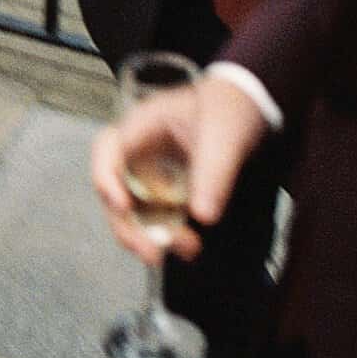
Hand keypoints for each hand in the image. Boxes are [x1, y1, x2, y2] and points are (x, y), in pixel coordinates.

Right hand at [91, 74, 265, 264]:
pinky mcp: (164, 187)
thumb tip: (202, 217)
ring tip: (187, 249)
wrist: (248, 104)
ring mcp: (149, 170)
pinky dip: (167, 232)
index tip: (123, 207)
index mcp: (142, 125)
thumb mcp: (224, 137)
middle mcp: (137, 149)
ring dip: (149, 234)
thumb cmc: (229, 108)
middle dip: (128, 225)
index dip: (107, 180)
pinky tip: (191, 244)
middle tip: (151, 253)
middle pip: (115, 189)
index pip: (108, 151)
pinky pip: (155, 214)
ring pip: (132, 208)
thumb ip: (213, 174)